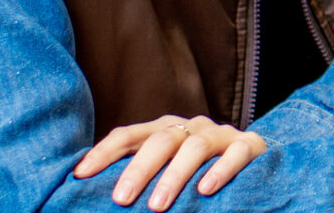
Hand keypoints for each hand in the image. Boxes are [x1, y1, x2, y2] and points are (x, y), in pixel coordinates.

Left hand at [73, 115, 266, 210]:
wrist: (254, 161)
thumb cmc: (199, 173)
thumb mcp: (166, 171)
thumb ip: (140, 178)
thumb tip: (88, 197)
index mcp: (164, 130)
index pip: (129, 135)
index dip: (103, 152)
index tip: (79, 175)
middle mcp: (190, 127)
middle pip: (160, 140)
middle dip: (138, 170)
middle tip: (121, 200)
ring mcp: (220, 134)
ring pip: (195, 147)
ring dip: (174, 176)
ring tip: (158, 206)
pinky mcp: (249, 145)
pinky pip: (236, 154)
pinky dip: (220, 171)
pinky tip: (205, 190)